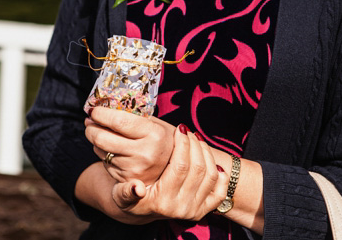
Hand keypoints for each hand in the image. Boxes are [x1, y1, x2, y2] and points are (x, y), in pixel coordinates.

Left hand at [85, 106, 175, 184]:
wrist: (173, 169)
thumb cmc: (162, 140)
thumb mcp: (156, 124)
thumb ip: (134, 115)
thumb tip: (104, 105)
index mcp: (154, 134)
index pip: (118, 121)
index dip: (101, 114)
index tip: (93, 110)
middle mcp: (144, 154)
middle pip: (102, 138)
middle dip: (90, 128)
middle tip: (90, 121)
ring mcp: (135, 169)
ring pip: (100, 150)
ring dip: (94, 139)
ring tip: (99, 132)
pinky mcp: (126, 179)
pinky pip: (104, 162)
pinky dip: (102, 152)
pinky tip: (110, 147)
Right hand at [110, 126, 227, 224]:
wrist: (140, 212)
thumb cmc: (128, 198)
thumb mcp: (121, 195)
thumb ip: (127, 192)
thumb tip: (137, 188)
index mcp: (162, 202)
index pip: (180, 167)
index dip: (183, 145)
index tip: (179, 129)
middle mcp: (182, 208)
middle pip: (198, 169)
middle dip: (195, 145)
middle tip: (187, 131)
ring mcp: (194, 210)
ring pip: (211, 176)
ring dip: (206, 154)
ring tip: (196, 140)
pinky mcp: (203, 211)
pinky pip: (220, 192)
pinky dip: (220, 175)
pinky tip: (210, 160)